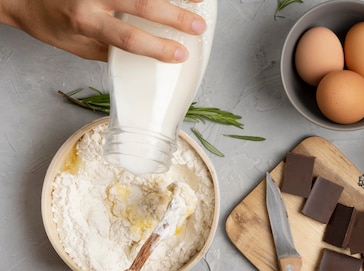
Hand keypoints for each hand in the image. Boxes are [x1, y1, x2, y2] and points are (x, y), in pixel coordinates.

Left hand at [0, 0, 206, 61]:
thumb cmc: (48, 21)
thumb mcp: (75, 46)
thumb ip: (108, 49)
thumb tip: (140, 56)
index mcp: (86, 21)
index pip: (127, 38)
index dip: (156, 48)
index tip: (179, 54)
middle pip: (141, 4)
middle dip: (174, 16)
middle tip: (198, 26)